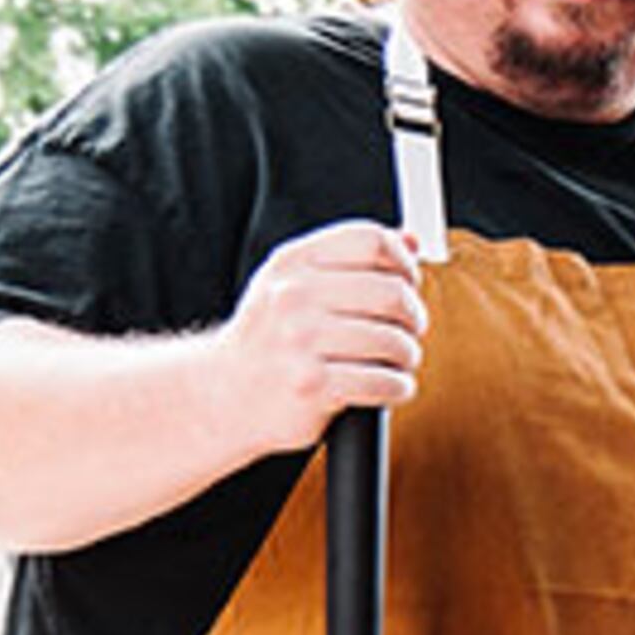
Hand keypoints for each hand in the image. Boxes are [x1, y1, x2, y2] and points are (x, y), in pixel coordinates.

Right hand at [217, 221, 425, 457]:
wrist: (221, 394)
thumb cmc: (270, 339)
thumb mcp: (296, 284)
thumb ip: (353, 260)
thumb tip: (411, 240)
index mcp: (293, 262)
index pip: (371, 241)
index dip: (403, 263)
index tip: (409, 283)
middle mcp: (293, 296)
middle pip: (391, 292)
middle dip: (413, 316)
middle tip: (411, 330)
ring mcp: (299, 341)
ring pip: (393, 341)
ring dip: (408, 355)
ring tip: (398, 361)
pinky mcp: (312, 385)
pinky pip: (383, 382)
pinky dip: (398, 387)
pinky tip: (391, 386)